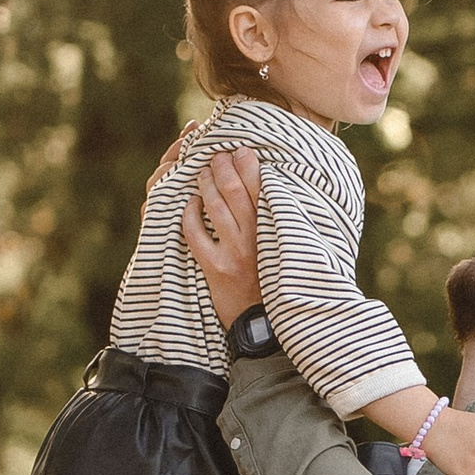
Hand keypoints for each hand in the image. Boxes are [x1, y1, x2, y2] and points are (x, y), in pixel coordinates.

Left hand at [179, 144, 262, 319]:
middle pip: (235, 190)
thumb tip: (273, 185)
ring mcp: (234, 252)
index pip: (261, 186)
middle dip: (223, 166)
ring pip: (214, 207)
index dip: (249, 163)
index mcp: (276, 230)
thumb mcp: (285, 248)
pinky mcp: (215, 267)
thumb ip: (279, 220)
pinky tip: (189, 204)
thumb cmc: (275, 279)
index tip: (241, 150)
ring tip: (202, 172)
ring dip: (205, 184)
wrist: (263, 323)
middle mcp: (255, 238)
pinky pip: (196, 234)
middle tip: (217, 155)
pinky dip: (190, 215)